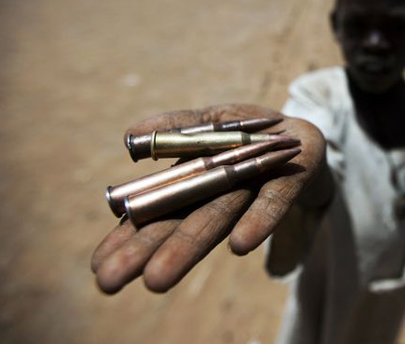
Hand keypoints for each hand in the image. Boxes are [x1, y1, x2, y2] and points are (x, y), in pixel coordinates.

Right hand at [90, 104, 329, 293]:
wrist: (309, 139)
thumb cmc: (254, 134)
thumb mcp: (214, 121)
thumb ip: (178, 126)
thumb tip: (132, 136)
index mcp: (198, 183)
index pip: (158, 214)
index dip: (128, 238)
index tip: (96, 268)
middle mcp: (222, 193)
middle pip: (181, 224)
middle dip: (147, 252)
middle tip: (109, 283)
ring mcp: (256, 187)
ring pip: (218, 218)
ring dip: (187, 247)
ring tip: (157, 280)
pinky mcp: (293, 178)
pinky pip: (275, 199)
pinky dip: (259, 219)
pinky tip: (240, 245)